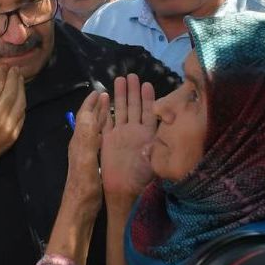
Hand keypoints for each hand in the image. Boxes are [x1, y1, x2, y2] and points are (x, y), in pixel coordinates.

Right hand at [0, 66, 25, 172]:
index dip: (1, 73)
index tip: (3, 66)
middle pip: (11, 92)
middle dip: (13, 78)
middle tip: (14, 69)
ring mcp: (8, 128)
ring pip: (20, 103)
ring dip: (21, 89)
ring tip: (19, 79)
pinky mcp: (13, 136)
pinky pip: (21, 116)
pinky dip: (22, 104)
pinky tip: (20, 96)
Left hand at [64, 90, 110, 218]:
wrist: (81, 207)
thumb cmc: (84, 185)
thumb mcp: (86, 159)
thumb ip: (87, 137)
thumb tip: (88, 112)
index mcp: (79, 140)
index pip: (84, 116)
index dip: (91, 103)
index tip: (100, 91)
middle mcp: (81, 143)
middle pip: (89, 119)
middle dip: (97, 106)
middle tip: (107, 94)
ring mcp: (86, 153)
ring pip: (94, 129)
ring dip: (101, 116)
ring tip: (110, 106)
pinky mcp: (92, 162)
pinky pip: (99, 139)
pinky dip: (105, 130)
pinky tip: (111, 130)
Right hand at [100, 75, 157, 201]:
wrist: (124, 190)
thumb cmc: (142, 178)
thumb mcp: (156, 160)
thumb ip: (157, 144)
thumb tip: (160, 130)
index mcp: (148, 135)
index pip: (150, 112)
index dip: (149, 98)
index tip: (147, 84)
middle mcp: (134, 131)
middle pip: (134, 107)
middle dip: (133, 91)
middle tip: (132, 75)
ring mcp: (120, 133)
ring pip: (121, 110)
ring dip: (120, 95)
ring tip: (120, 79)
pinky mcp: (107, 138)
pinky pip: (106, 121)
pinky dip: (106, 109)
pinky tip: (105, 97)